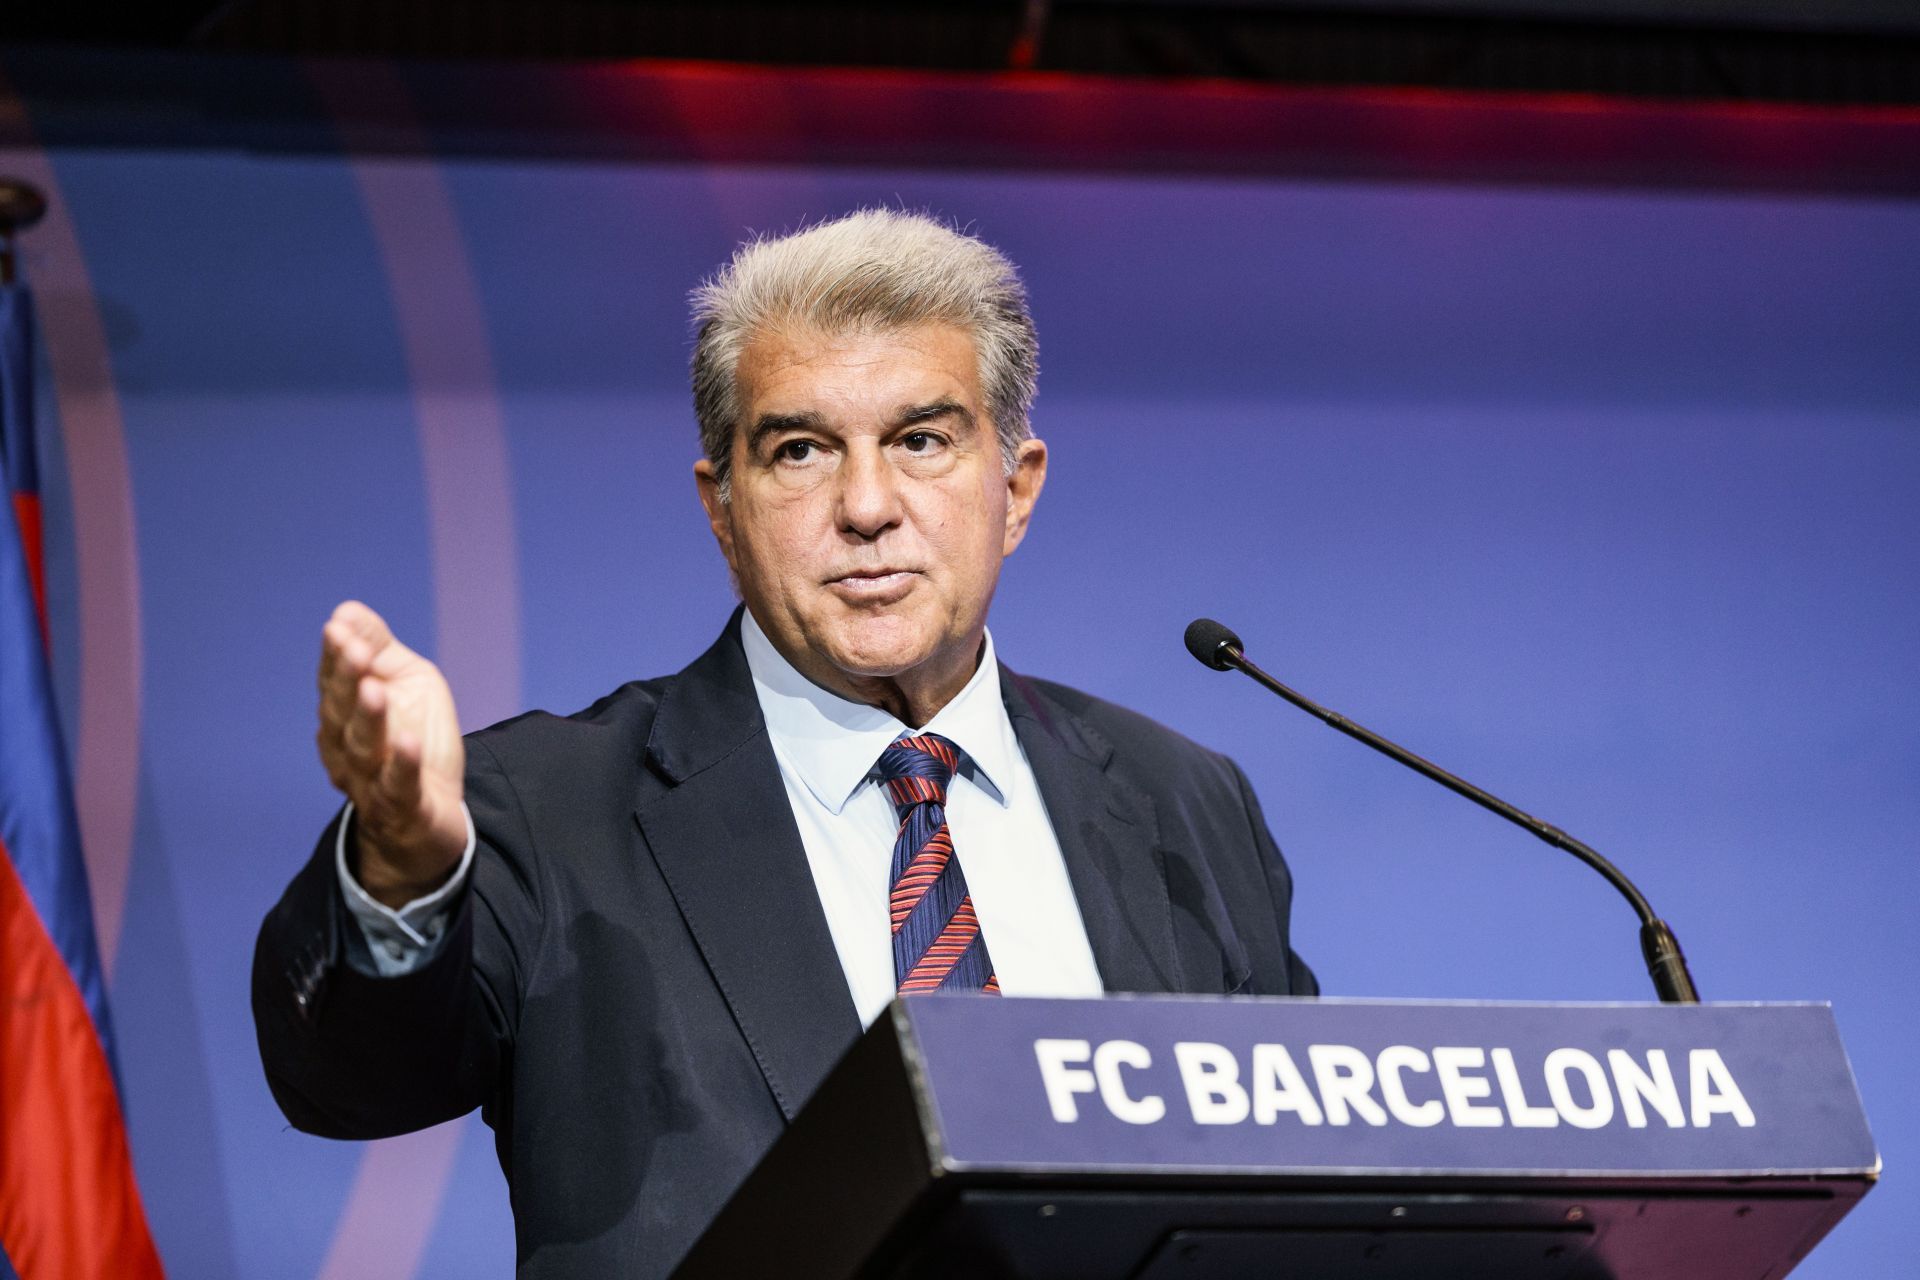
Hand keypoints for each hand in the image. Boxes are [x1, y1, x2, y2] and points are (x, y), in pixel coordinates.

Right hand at [317, 601, 467, 906]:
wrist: (428, 820)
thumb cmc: (414, 741)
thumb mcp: (406, 683)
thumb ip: (378, 649)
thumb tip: (346, 610)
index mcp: (346, 715)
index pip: (334, 682)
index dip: (336, 657)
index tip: (338, 628)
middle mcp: (347, 748)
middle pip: (342, 713)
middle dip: (346, 680)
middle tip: (354, 649)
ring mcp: (372, 781)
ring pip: (364, 749)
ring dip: (368, 718)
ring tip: (374, 689)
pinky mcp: (403, 808)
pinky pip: (399, 787)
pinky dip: (402, 765)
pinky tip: (408, 742)